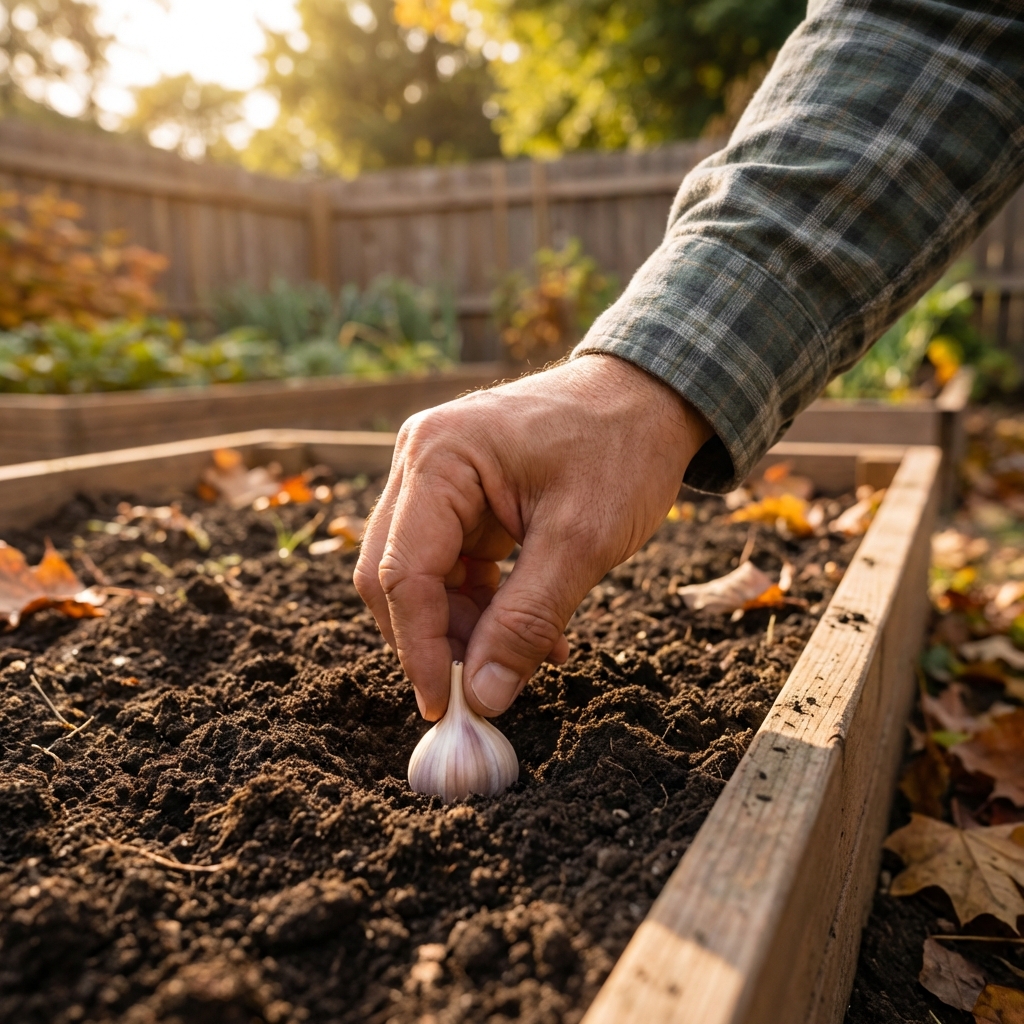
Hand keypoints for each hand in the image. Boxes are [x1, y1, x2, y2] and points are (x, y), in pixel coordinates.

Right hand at [354, 353, 711, 719]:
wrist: (649, 397)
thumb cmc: (621, 448)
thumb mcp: (581, 541)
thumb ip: (528, 621)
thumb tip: (484, 697)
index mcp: (440, 456)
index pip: (402, 571)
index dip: (419, 647)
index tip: (445, 706)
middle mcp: (422, 461)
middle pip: (396, 575)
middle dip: (439, 640)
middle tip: (485, 690)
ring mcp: (437, 477)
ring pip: (423, 578)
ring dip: (467, 628)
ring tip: (532, 657)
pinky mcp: (460, 496)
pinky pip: (452, 566)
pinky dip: (485, 607)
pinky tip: (534, 633)